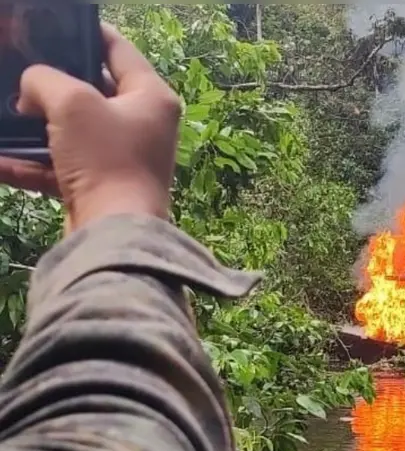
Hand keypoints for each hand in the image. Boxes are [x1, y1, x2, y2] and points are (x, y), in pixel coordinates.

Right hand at [0, 24, 180, 234]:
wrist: (115, 232)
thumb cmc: (106, 158)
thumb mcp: (71, 103)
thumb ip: (45, 80)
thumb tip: (31, 89)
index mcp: (151, 97)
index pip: (119, 51)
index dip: (86, 34)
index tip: (55, 26)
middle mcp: (143, 125)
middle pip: (91, 91)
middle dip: (50, 84)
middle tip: (17, 71)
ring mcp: (121, 158)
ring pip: (69, 132)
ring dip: (32, 125)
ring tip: (3, 113)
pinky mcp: (100, 187)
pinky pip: (58, 167)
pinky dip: (27, 163)